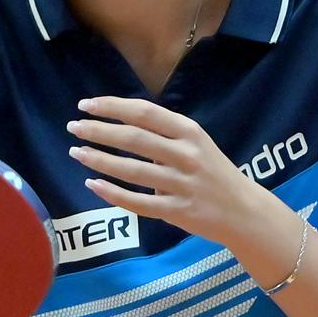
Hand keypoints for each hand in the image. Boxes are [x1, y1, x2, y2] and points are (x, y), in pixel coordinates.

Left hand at [66, 96, 264, 250]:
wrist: (244, 211)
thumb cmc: (212, 172)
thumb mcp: (196, 144)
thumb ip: (163, 134)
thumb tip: (118, 122)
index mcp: (190, 132)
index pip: (145, 113)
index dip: (113, 106)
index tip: (86, 105)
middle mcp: (187, 155)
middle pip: (134, 139)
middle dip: (99, 131)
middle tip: (73, 127)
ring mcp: (182, 184)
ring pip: (132, 171)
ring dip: (100, 160)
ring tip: (77, 152)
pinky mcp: (177, 211)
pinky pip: (139, 203)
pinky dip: (113, 193)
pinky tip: (93, 184)